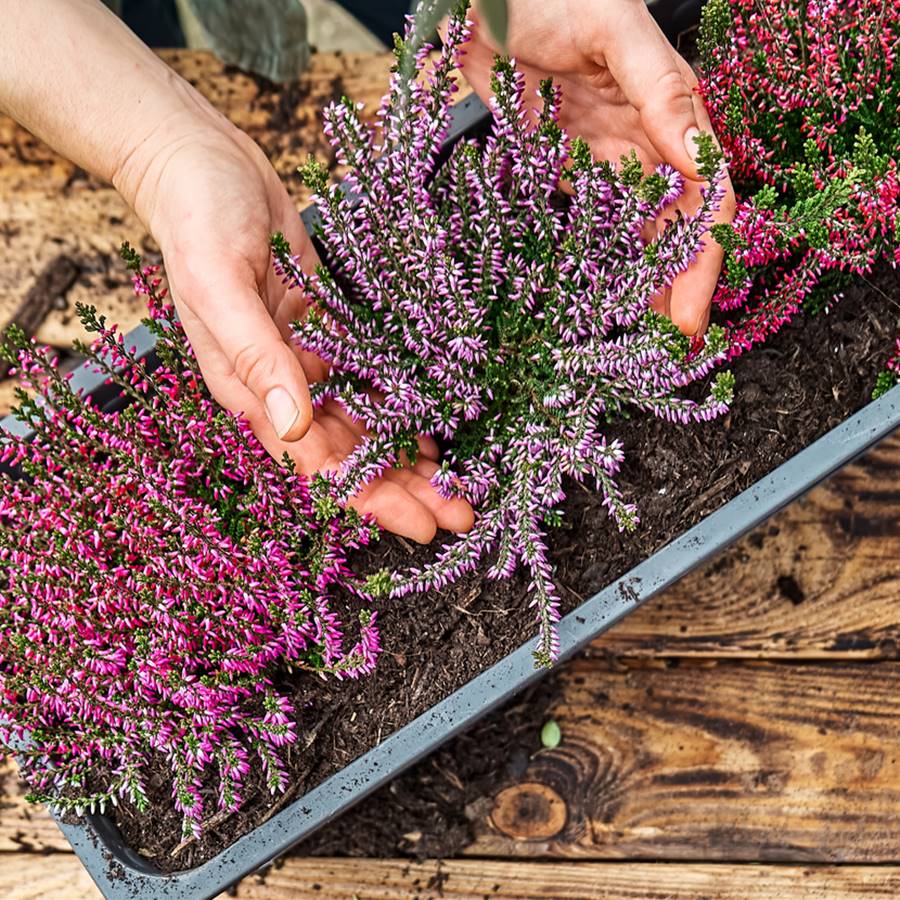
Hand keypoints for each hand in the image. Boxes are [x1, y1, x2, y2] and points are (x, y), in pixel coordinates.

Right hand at [115, 109, 471, 541]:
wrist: (204, 163)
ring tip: (460, 485)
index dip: (371, 497)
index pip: (318, 462)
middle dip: (405, 489)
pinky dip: (404, 407)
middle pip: (353, 455)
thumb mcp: (219, 285)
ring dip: (412, 458)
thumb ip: (257, 358)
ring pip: (369, 425)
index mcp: (253, 390)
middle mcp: (286, 386)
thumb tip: (292, 427)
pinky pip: (373, 379)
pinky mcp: (332, 329)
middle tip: (462, 514)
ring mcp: (311, 359)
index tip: (421, 524)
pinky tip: (436, 430)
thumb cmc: (199, 220)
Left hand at [460, 0, 735, 334]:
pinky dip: (601, 260)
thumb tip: (697, 157)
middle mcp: (649, 143)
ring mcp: (607, 158)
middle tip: (667, 345)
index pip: (706, 198)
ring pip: (638, 234)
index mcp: (675, 114)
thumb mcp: (616, 31)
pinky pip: (593, 223)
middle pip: (676, 227)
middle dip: (678, 286)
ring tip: (641, 337)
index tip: (690, 315)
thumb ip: (659, 91)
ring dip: (644, 283)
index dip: (704, 260)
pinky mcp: (567, 167)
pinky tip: (600, 294)